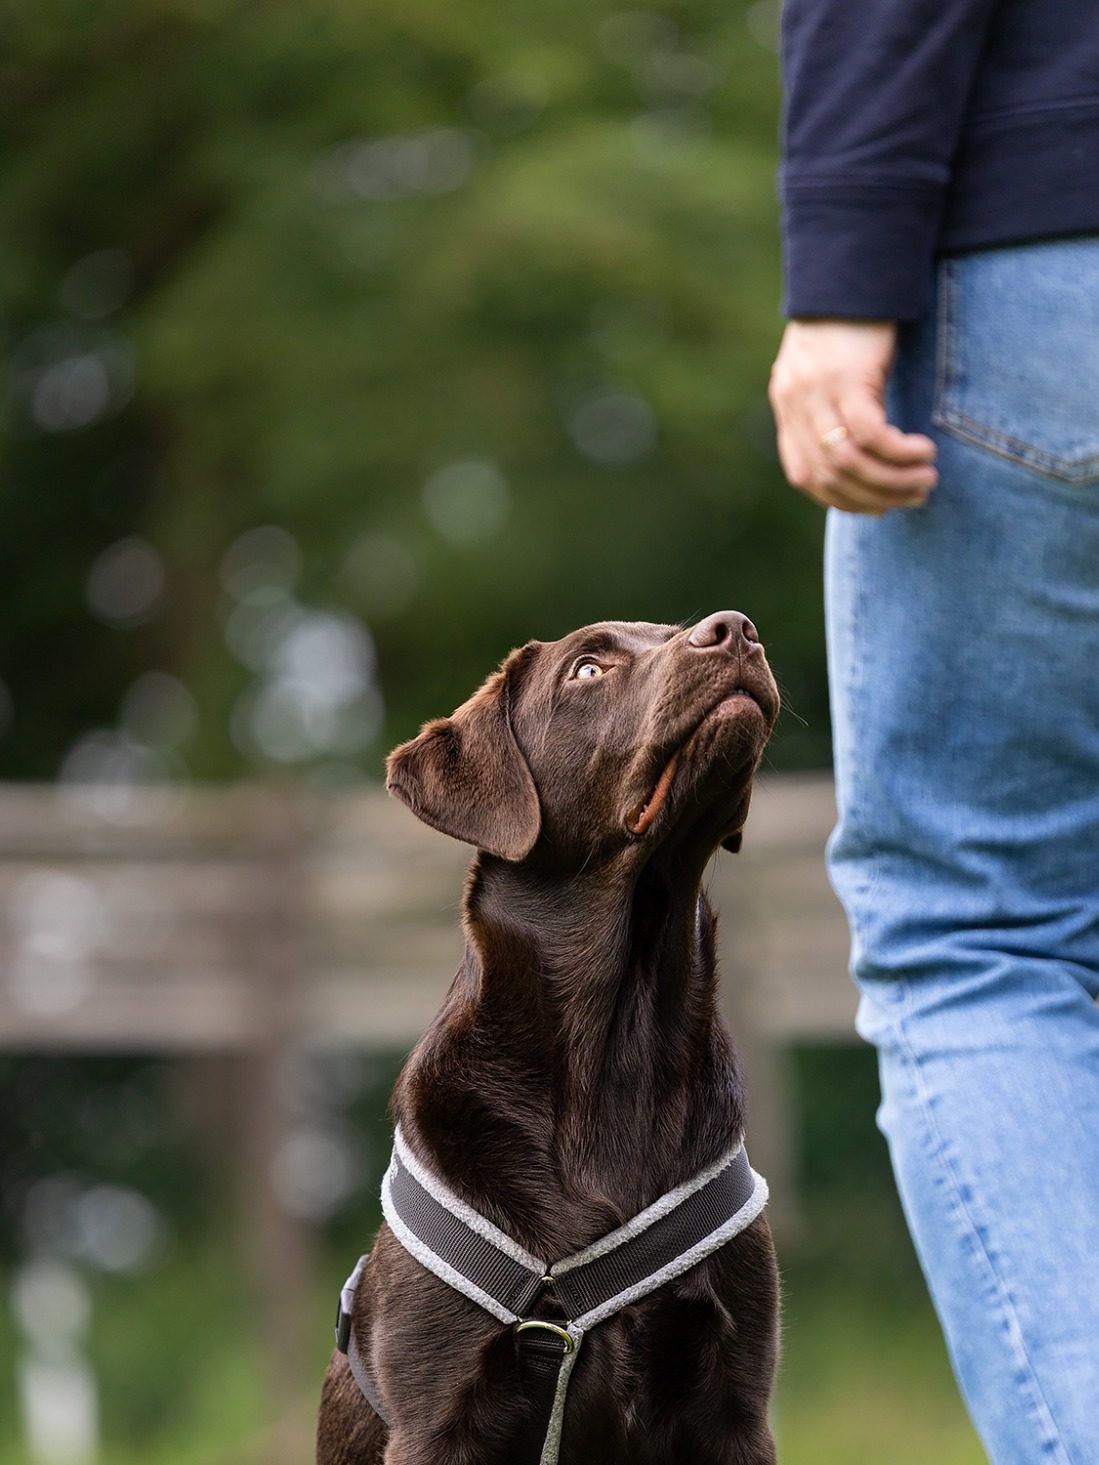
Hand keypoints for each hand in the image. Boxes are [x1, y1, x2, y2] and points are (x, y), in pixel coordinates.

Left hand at [768, 319, 938, 514]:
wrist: (850, 264)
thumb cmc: (850, 319)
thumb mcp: (831, 369)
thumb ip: (832, 408)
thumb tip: (861, 454)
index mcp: (788, 407)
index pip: (804, 476)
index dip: (842, 500)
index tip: (877, 507)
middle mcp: (796, 404)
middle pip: (829, 476)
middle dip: (875, 497)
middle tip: (914, 497)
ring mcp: (817, 392)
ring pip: (849, 462)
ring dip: (892, 480)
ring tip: (926, 479)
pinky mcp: (847, 378)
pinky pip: (870, 434)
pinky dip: (898, 452)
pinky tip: (923, 451)